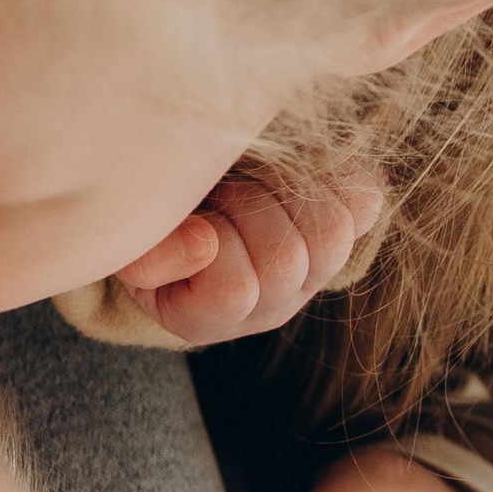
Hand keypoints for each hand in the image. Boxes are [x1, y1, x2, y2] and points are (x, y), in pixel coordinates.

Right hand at [110, 162, 385, 344]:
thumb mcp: (129, 241)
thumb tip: (204, 245)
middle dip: (245, 208)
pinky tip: (290, 174)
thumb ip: (148, 258)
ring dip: (284, 191)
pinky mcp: (348, 223)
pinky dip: (333, 175)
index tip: (191, 220)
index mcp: (207, 318)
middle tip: (219, 192)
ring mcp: (314, 269)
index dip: (211, 241)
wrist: (175, 178)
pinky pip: (363, 197)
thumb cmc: (148, 214)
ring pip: (330, 230)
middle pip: (286, 260)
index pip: (235, 291)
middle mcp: (270, 305)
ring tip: (249, 182)